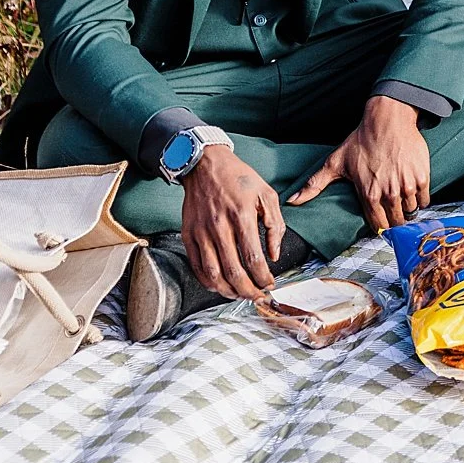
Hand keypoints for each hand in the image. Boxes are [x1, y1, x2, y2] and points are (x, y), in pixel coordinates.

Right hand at [180, 145, 284, 299]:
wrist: (205, 165)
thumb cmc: (239, 179)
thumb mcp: (266, 194)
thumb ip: (274, 225)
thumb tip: (274, 254)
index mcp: (241, 216)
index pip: (252, 258)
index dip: (262, 277)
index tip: (270, 285)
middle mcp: (219, 227)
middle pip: (233, 271)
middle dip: (247, 291)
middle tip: (257, 297)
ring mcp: (201, 233)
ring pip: (212, 274)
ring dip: (227, 291)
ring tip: (240, 296)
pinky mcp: (188, 235)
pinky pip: (196, 266)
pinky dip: (207, 281)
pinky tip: (219, 286)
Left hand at [287, 95, 430, 232]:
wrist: (388, 120)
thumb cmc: (361, 141)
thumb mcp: (335, 163)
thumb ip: (314, 185)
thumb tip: (292, 201)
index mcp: (368, 195)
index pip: (378, 226)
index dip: (380, 227)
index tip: (381, 223)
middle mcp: (389, 194)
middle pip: (396, 223)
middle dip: (394, 222)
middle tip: (393, 215)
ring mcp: (407, 186)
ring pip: (411, 212)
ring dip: (407, 210)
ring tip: (402, 202)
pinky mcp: (421, 177)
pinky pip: (424, 200)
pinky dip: (421, 200)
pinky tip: (413, 193)